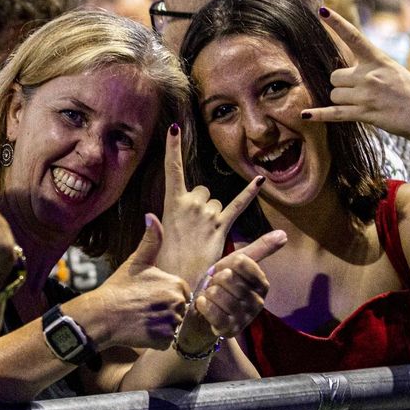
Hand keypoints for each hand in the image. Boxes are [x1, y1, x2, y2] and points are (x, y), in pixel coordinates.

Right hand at [95, 214, 191, 350]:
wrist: (101, 315)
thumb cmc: (118, 288)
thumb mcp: (136, 262)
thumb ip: (151, 240)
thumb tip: (151, 216)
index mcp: (176, 284)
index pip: (180, 292)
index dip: (163, 294)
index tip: (146, 295)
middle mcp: (178, 304)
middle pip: (179, 309)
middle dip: (164, 310)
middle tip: (142, 307)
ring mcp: (171, 323)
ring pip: (173, 325)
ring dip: (160, 324)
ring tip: (141, 318)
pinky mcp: (164, 341)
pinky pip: (166, 340)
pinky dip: (155, 338)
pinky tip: (140, 330)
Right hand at [155, 122, 265, 282]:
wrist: (176, 281)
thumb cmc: (164, 261)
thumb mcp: (158, 236)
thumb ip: (161, 221)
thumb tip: (148, 215)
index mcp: (171, 205)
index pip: (172, 170)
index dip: (172, 148)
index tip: (174, 128)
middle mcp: (190, 204)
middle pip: (202, 190)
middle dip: (199, 204)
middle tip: (190, 230)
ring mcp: (207, 215)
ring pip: (216, 202)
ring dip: (212, 214)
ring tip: (201, 237)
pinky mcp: (221, 226)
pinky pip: (238, 206)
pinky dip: (250, 192)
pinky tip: (261, 180)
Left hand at [180, 230, 286, 343]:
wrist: (204, 312)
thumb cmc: (223, 285)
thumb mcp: (238, 263)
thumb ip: (260, 248)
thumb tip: (284, 233)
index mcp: (262, 284)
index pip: (241, 262)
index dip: (225, 264)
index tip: (224, 272)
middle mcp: (258, 303)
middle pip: (227, 278)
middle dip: (214, 280)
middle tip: (215, 287)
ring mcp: (245, 318)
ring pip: (219, 295)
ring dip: (208, 293)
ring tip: (210, 296)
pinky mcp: (229, 330)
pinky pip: (213, 313)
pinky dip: (203, 306)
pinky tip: (203, 305)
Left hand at [303, 7, 409, 147]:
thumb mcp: (394, 72)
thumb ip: (370, 68)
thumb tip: (341, 74)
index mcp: (380, 60)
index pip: (354, 37)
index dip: (337, 23)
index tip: (322, 10)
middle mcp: (371, 75)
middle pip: (335, 76)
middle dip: (342, 84)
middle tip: (360, 91)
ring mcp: (368, 95)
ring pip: (334, 94)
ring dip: (342, 100)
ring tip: (364, 104)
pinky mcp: (366, 114)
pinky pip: (335, 113)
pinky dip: (319, 114)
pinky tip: (305, 114)